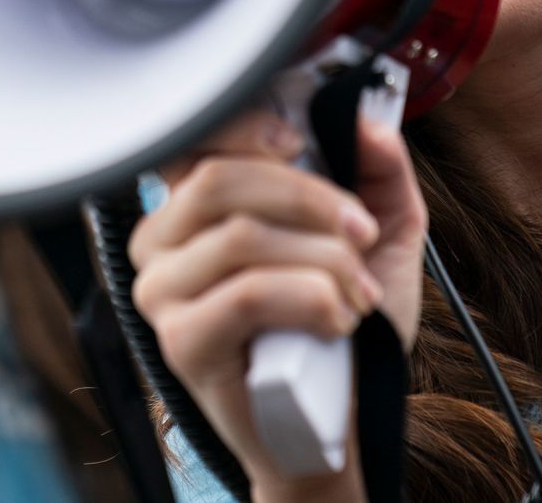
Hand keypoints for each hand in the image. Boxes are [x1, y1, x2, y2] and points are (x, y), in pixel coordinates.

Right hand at [128, 108, 426, 498]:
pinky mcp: (180, 340)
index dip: (245, 127)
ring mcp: (162, 291)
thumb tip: (369, 124)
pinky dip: (309, 298)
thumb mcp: (378, 235)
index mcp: (195, 205)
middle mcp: (163, 240)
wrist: (339, 417)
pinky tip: (336, 321)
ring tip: (357, 293)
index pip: (194, 139)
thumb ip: (378, 173)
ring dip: (323, 259)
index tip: (302, 141)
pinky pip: (245, 293)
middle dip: (308, 198)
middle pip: (218, 180)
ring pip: (240, 236)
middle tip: (361, 232)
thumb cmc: (344, 324)